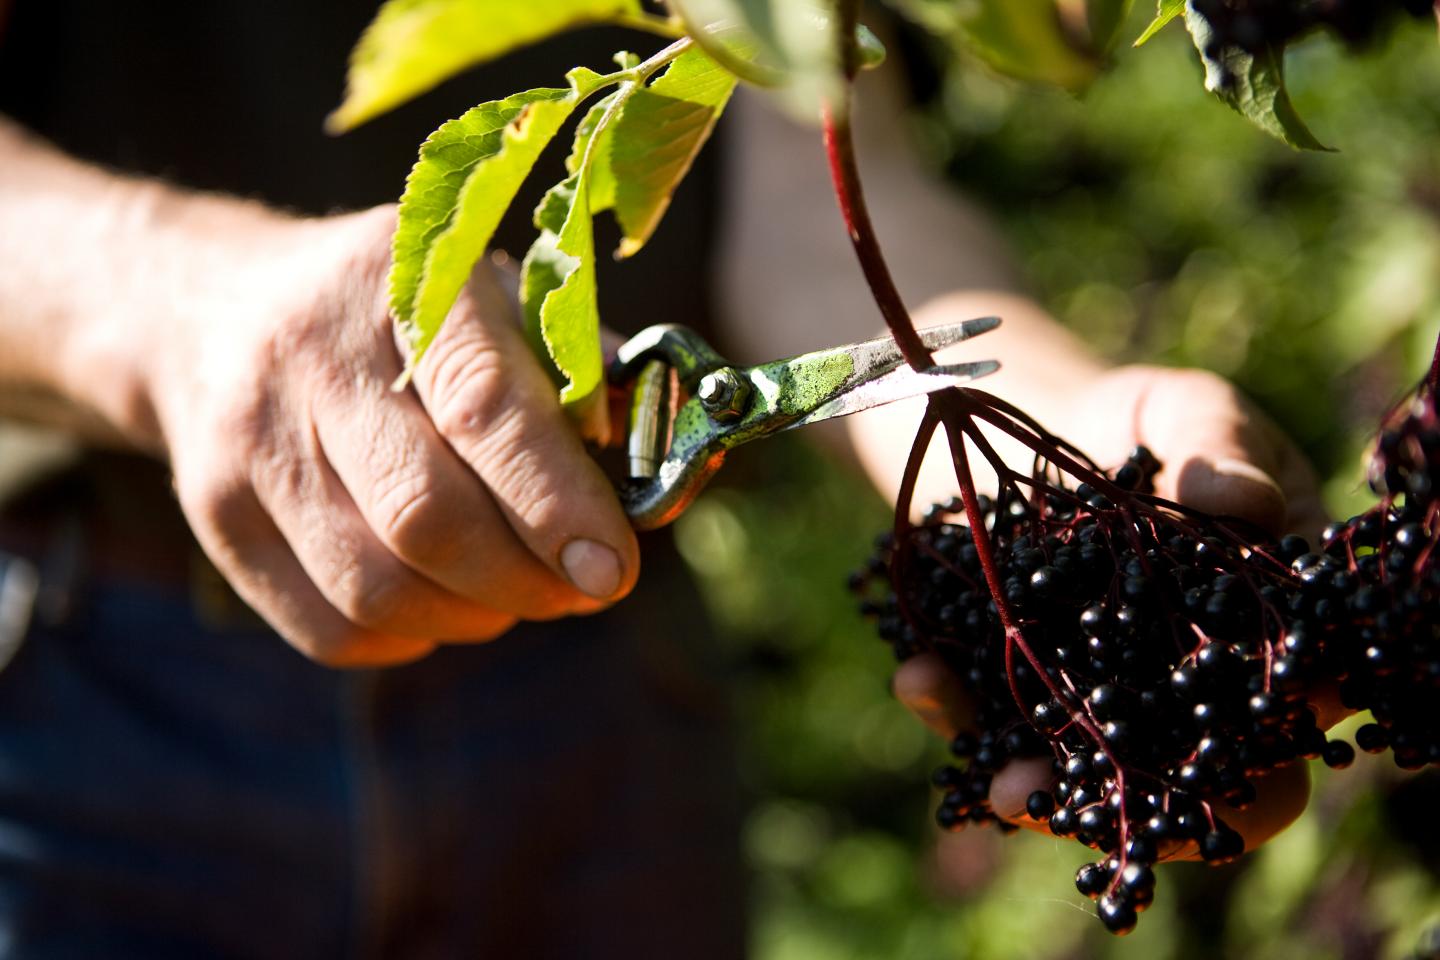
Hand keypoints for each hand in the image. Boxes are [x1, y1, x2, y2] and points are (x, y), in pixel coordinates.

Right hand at [145, 206, 638, 665]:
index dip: (555, 502)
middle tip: (580, 588)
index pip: (482, 408)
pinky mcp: (215, 517)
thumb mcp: (491, 300)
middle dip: (525, 579)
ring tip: (514, 591)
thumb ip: (577, 378)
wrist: (213, 308)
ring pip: (376, 588)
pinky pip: (330, 628)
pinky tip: (442, 602)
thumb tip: (656, 478)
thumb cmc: (399, 315)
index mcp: (404, 285)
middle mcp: (312, 359)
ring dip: (473, 614)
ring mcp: (250, 443)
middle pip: (424, 517)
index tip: (611, 569)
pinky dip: (410, 636)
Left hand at [888, 361, 1330, 856]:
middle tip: (1119, 802)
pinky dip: (951, 701)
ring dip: (1042, 786)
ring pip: (1075, 768)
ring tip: (1001, 790)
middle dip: (1154, 811)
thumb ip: (1218, 444)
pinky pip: (980, 708)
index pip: (1289, 702)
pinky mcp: (1006, 674)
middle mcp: (1176, 681)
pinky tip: (918, 677)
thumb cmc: (1133, 421)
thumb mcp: (1183, 411)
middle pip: (1188, 776)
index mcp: (1258, 624)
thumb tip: (1248, 499)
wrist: (1025, 413)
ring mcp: (1085, 691)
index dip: (1272, 739)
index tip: (1232, 744)